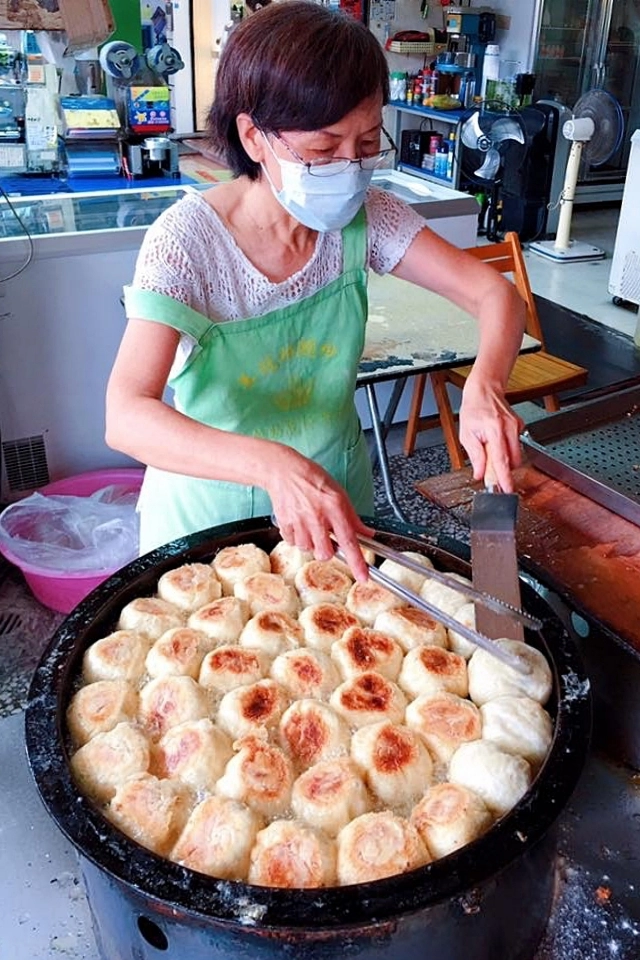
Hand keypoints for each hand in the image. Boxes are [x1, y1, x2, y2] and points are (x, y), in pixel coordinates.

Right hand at [267, 447, 373, 580]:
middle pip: (325, 554)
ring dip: (311, 543)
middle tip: (326, 537)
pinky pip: (293, 543)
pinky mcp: (285, 524)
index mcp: (335, 508)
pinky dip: (297, 538)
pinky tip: (299, 524)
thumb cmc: (313, 479)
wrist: (284, 471)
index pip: (349, 541)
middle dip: (327, 551)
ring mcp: (300, 522)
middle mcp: (318, 517)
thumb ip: (353, 518)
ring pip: (308, 549)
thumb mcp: (339, 494)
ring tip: (310, 525)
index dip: (357, 562)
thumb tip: (367, 534)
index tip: (363, 577)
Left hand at [458, 377, 523, 492]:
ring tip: (491, 447)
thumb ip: (475, 456)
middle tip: (490, 468)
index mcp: (495, 430)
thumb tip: (480, 473)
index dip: (505, 478)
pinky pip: (516, 445)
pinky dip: (507, 448)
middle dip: (503, 469)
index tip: (507, 490)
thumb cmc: (474, 409)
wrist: (484, 391)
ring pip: (516, 455)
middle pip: (512, 460)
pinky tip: (497, 439)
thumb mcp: (467, 434)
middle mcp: (509, 428)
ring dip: (504, 458)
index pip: (501, 460)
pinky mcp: (520, 426)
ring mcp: (517, 427)